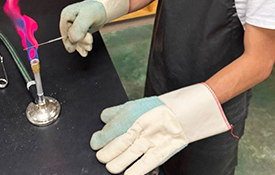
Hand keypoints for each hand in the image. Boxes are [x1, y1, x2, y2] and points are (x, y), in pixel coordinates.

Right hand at [59, 0, 129, 56]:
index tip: (89, 36)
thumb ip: (80, 27)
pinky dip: (80, 48)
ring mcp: (70, 27)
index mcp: (66, 16)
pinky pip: (75, 42)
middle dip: (81, 42)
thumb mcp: (89, 16)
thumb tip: (72, 39)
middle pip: (70, 39)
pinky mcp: (75, 32)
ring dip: (82, 45)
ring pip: (73, 42)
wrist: (101, 9)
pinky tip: (84, 51)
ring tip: (90, 46)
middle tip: (90, 41)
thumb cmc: (95, 10)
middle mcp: (66, 22)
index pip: (67, 33)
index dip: (78, 38)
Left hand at [90, 84, 231, 174]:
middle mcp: (139, 127)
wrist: (179, 113)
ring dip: (117, 162)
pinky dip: (136, 170)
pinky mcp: (161, 151)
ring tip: (110, 168)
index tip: (95, 143)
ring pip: (129, 153)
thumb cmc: (152, 110)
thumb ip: (116, 113)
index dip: (101, 139)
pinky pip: (147, 162)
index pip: (111, 129)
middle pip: (118, 142)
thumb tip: (102, 118)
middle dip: (107, 152)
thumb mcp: (132, 107)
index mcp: (130, 114)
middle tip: (100, 156)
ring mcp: (150, 140)